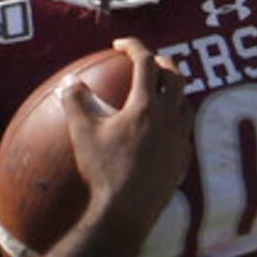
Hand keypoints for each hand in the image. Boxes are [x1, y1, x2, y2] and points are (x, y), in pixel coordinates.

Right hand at [68, 38, 190, 228]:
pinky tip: (163, 130)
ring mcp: (180, 138)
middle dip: (162, 62)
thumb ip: (76, 103)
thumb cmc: (104, 170)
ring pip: (186, 102)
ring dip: (174, 91)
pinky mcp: (183, 159)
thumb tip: (70, 83)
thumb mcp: (82, 134)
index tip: (120, 45)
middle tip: (149, 61)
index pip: (145, 62)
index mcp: (146, 105)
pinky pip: (184, 130)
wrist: (127, 211)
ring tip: (161, 92)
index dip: (133, 47)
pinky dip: (175, 120)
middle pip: (175, 76)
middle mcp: (170, 117)